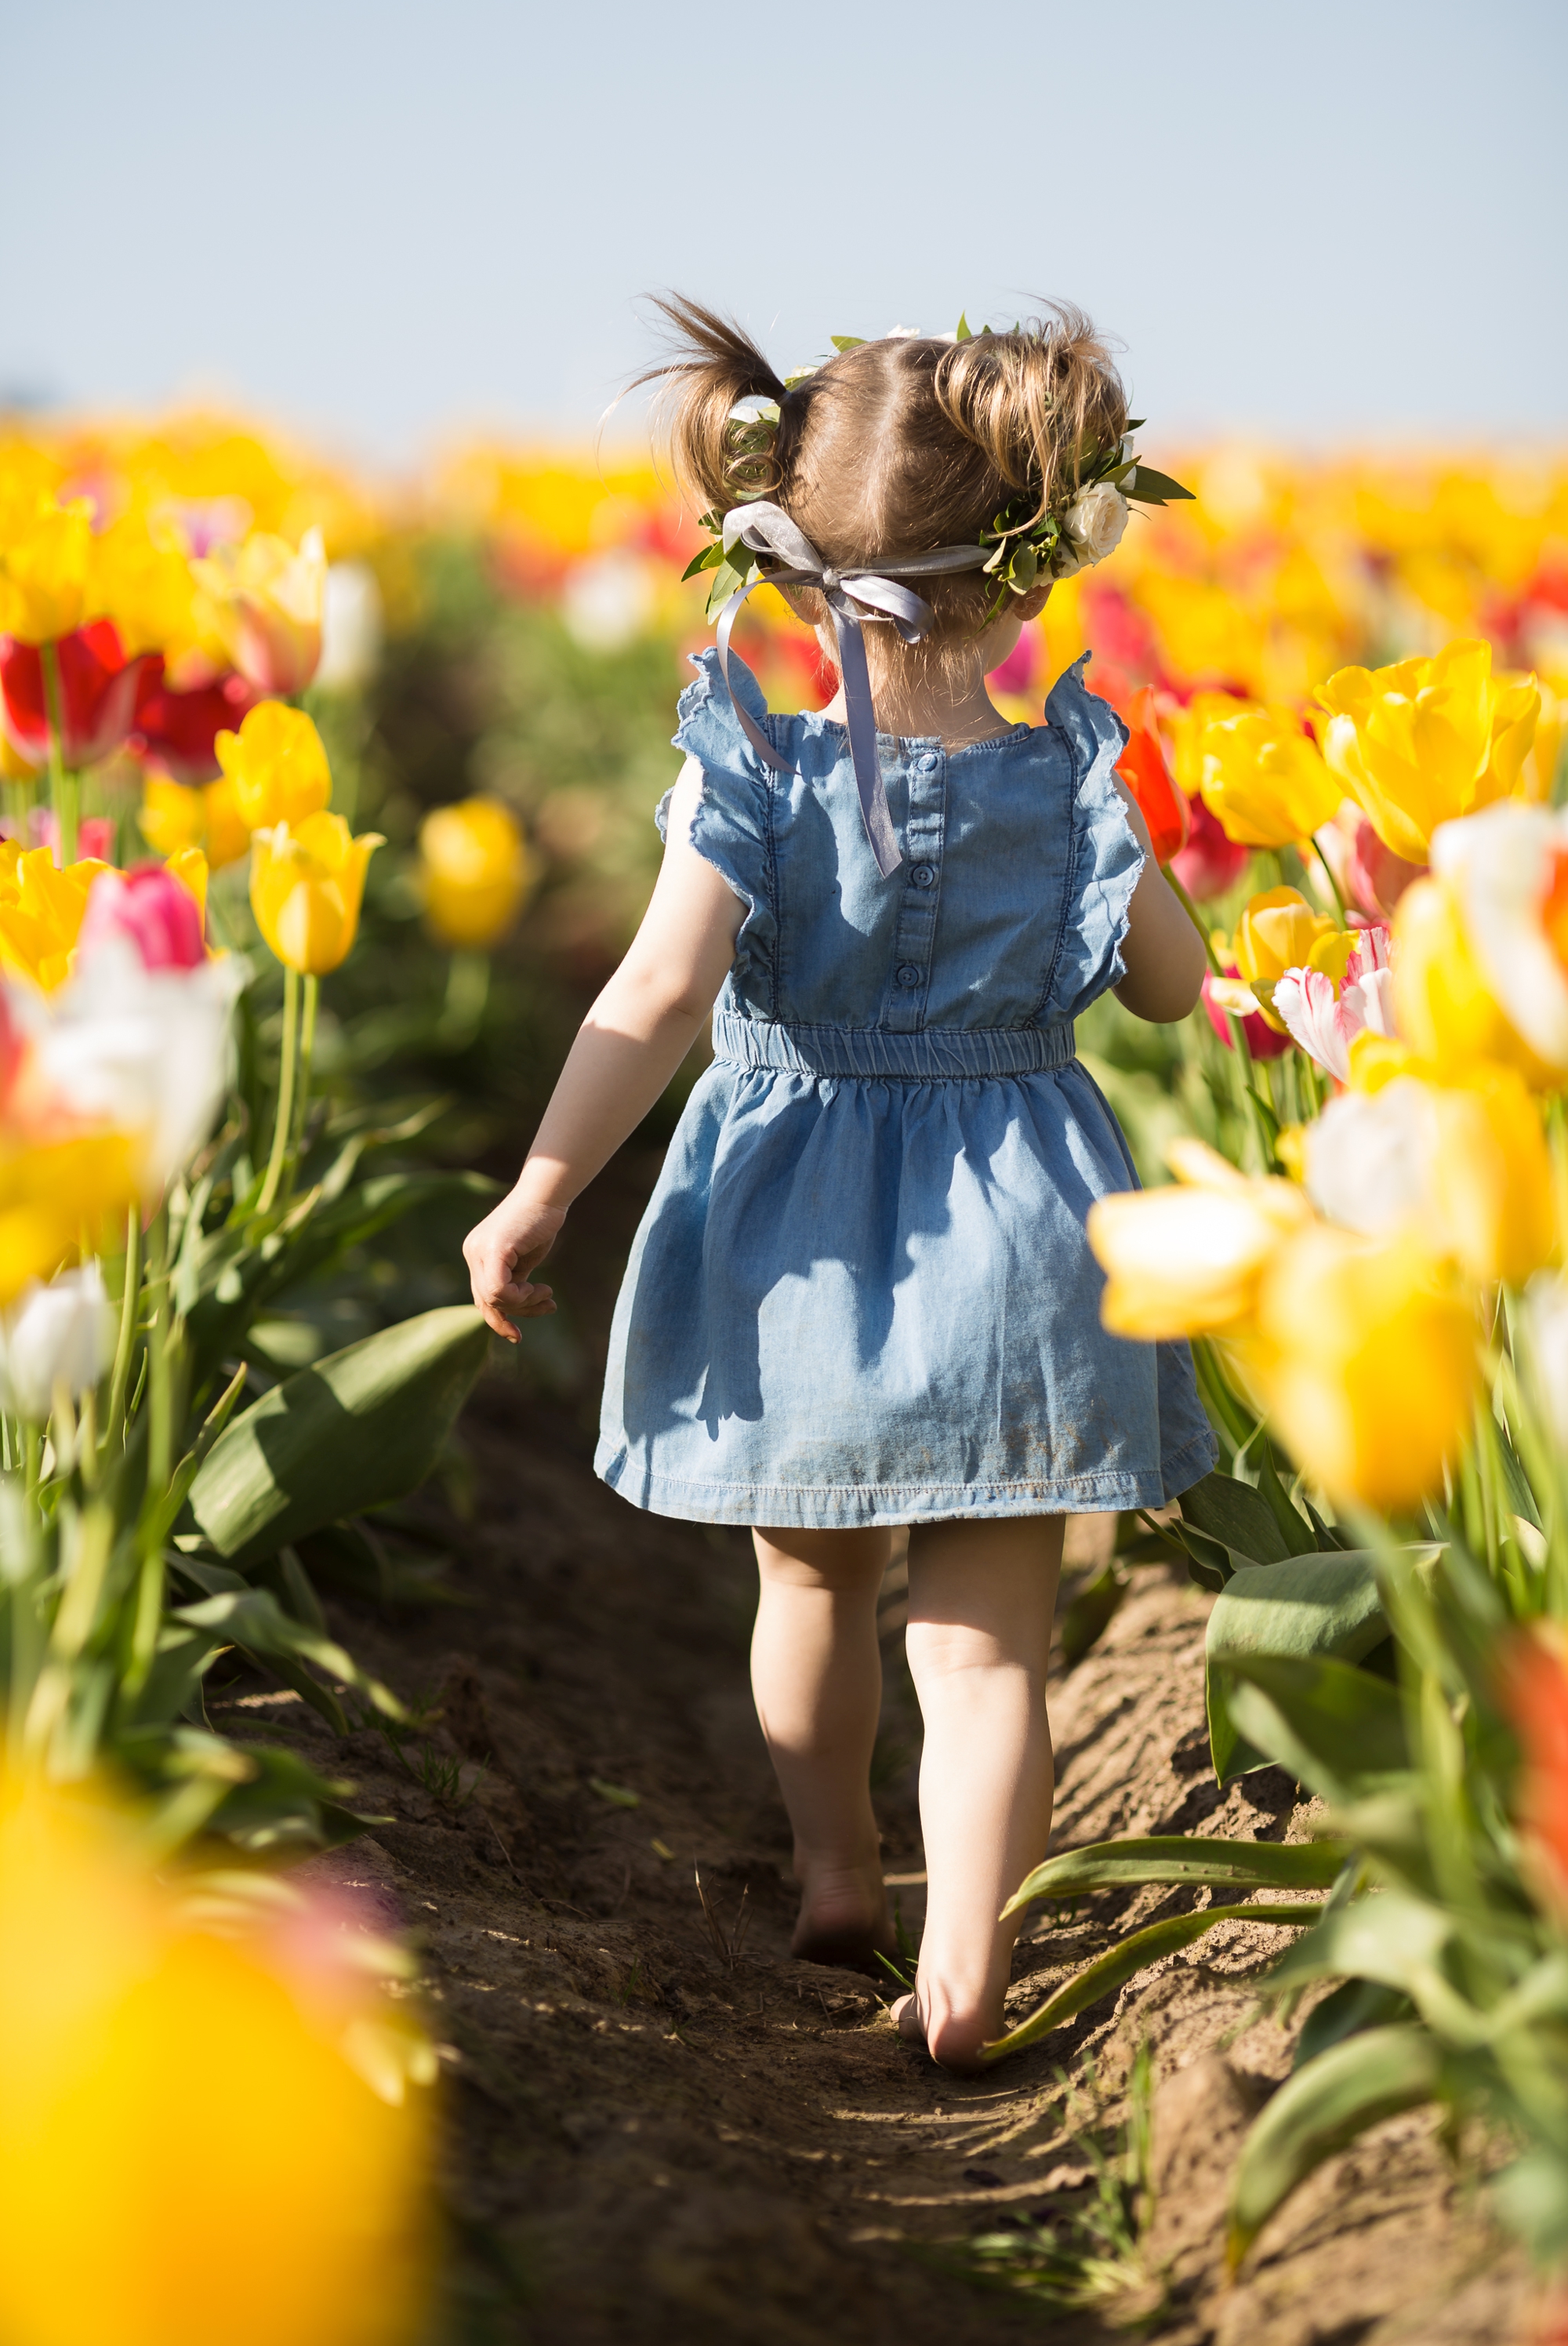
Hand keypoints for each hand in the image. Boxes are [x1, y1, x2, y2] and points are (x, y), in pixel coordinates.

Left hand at [463, 1189, 565, 1339]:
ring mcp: (479, 1251)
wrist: (548, 1194)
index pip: (482, 1298)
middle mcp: (472, 1253)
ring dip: (525, 1304)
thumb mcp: (523, 1260)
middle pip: (486, 1302)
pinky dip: (521, 1297)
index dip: (499, 1320)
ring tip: (547, 1293)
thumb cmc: (541, 1223)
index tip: (518, 1334)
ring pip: (493, 1299)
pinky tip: (541, 1288)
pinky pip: (499, 1291)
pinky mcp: (493, 1250)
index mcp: (477, 1255)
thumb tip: (510, 1309)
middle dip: (518, 1313)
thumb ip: (513, 1281)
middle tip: (547, 1306)